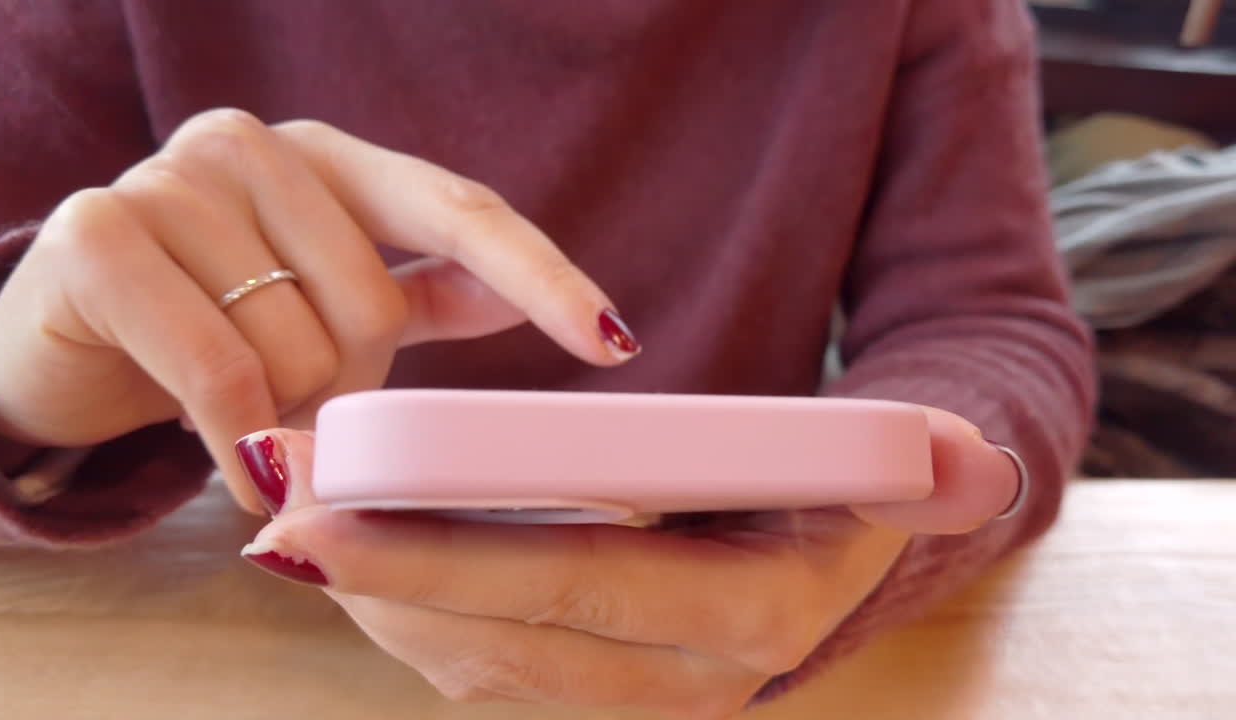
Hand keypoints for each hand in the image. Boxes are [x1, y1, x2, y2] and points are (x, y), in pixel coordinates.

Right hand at [0, 109, 635, 511]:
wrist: (67, 343)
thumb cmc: (214, 325)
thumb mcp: (326, 308)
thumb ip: (422, 294)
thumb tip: (514, 296)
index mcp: (330, 161)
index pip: (461, 211)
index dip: (543, 276)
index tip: (614, 340)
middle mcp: (255, 147)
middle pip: (375, 303)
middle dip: (342, 385)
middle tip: (292, 400)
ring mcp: (172, 179)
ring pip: (297, 342)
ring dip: (281, 409)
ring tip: (237, 404)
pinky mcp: (100, 234)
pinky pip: (220, 371)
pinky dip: (235, 439)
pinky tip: (232, 459)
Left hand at [237, 407, 1019, 717]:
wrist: (852, 543)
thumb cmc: (853, 483)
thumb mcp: (888, 470)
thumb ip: (922, 464)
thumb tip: (968, 458)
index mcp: (750, 620)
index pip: (578, 589)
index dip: (449, 558)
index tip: (326, 519)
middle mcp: (687, 682)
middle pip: (499, 634)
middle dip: (373, 576)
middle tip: (266, 504)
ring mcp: (635, 694)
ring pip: (475, 659)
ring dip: (374, 595)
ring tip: (288, 516)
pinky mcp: (600, 682)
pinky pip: (482, 662)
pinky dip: (408, 611)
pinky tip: (350, 556)